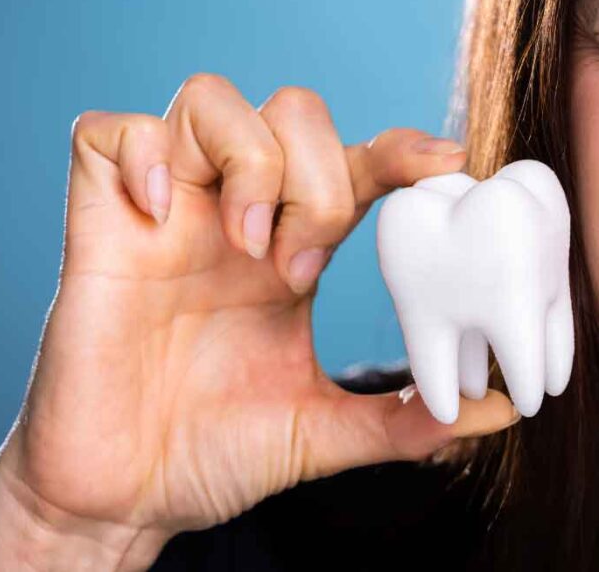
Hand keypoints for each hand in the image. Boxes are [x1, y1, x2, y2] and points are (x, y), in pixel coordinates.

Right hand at [0, 74, 519, 570]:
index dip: (403, 149)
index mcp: (296, 249)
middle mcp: (235, 214)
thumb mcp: (324, 434)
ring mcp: (167, 213)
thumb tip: (499, 410)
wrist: (123, 499)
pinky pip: (109, 134)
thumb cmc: (216, 456)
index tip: (447, 163)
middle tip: (301, 268)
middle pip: (293, 111)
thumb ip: (407, 420)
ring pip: (212, 100)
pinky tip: (160, 211)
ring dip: (248, 162)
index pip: (357, 163)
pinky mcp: (99, 226)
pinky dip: (144, 153)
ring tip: (246, 247)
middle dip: (316, 176)